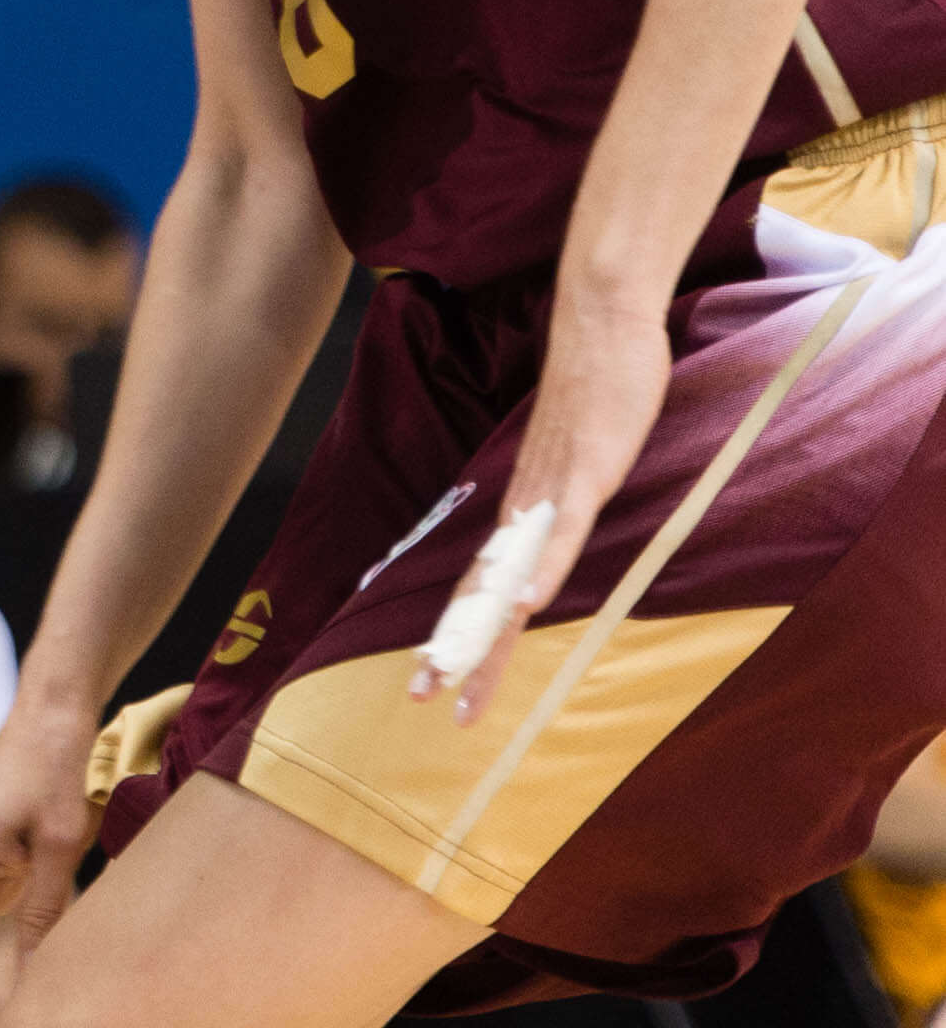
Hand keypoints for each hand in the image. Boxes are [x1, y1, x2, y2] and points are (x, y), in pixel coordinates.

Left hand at [411, 293, 667, 720]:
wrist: (602, 324)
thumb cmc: (596, 388)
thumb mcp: (578, 462)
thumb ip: (564, 501)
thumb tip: (555, 529)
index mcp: (522, 512)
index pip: (483, 589)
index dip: (460, 639)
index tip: (434, 687)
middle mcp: (523, 509)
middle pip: (483, 596)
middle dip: (456, 653)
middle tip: (424, 703)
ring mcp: (550, 492)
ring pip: (509, 574)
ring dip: (485, 627)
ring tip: (458, 674)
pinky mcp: (584, 473)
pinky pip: (559, 532)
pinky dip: (542, 570)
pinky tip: (528, 606)